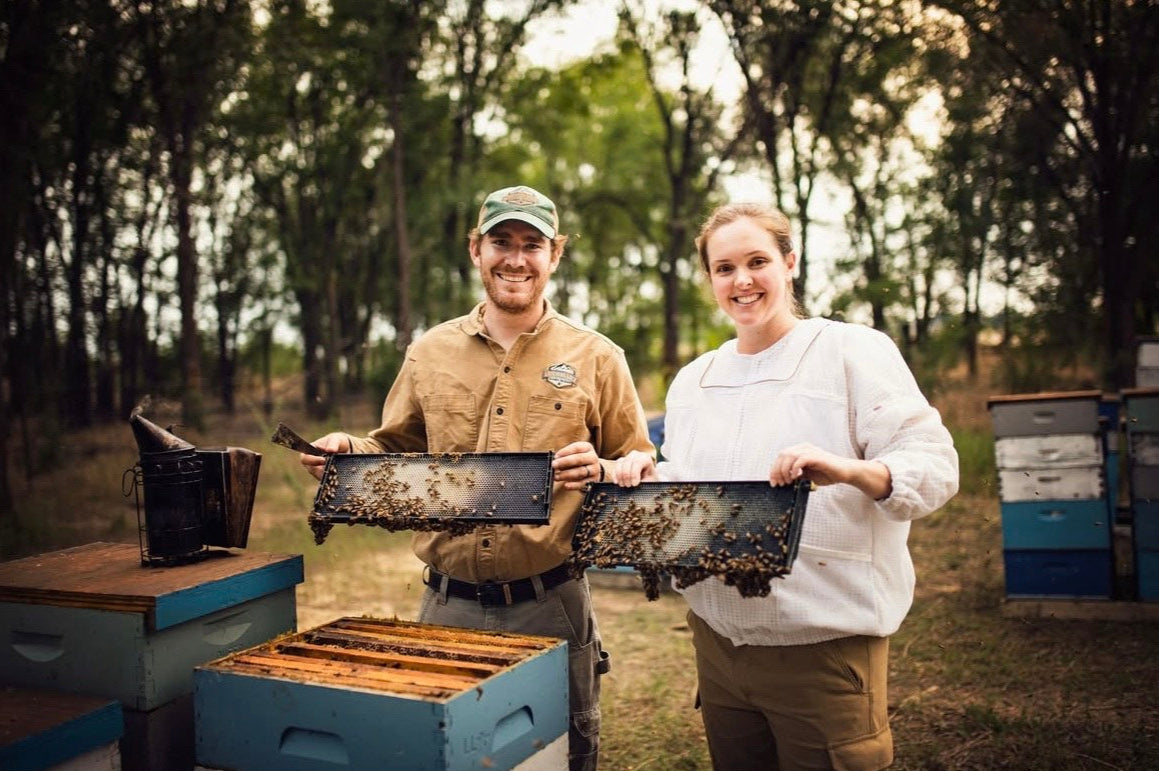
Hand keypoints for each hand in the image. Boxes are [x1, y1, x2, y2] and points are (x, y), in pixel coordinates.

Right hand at [300, 432, 350, 480]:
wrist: (346, 450)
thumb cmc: (337, 442)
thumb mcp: (336, 439)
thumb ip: (333, 443)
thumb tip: (330, 450)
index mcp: (309, 452)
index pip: (305, 459)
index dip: (313, 461)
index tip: (324, 460)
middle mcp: (311, 464)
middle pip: (312, 471)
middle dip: (323, 470)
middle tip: (334, 468)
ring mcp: (318, 472)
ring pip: (320, 478)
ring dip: (329, 476)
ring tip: (339, 471)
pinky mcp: (325, 478)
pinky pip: (327, 482)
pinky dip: (333, 480)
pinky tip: (340, 477)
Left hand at [552, 441, 600, 490]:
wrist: (592, 470)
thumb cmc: (578, 460)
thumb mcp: (573, 454)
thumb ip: (565, 456)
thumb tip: (555, 461)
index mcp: (587, 448)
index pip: (577, 448)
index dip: (565, 452)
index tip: (555, 456)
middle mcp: (593, 457)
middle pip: (579, 459)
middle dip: (565, 462)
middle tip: (554, 465)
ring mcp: (595, 469)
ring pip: (581, 472)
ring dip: (566, 474)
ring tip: (556, 476)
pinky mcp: (594, 480)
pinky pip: (583, 483)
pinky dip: (574, 485)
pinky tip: (566, 485)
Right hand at [611, 450, 655, 486]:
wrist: (647, 478)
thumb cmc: (649, 479)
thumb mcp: (650, 481)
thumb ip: (643, 482)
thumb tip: (635, 485)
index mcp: (645, 458)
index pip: (638, 462)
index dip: (634, 474)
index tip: (634, 484)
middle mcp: (636, 455)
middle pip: (627, 462)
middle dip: (626, 475)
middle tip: (628, 486)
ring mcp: (627, 457)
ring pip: (620, 463)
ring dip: (619, 475)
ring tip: (623, 485)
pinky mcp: (620, 462)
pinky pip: (615, 466)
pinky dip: (614, 474)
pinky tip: (616, 482)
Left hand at [769, 442, 890, 498]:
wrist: (845, 473)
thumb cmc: (827, 474)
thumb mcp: (807, 476)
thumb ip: (795, 475)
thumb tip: (782, 480)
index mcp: (800, 451)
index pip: (781, 457)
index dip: (774, 469)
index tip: (774, 482)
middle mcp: (804, 448)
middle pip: (782, 455)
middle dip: (777, 470)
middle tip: (779, 483)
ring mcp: (811, 450)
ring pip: (789, 455)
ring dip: (785, 469)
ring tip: (788, 481)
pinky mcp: (817, 456)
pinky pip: (801, 459)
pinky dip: (795, 468)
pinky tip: (796, 476)